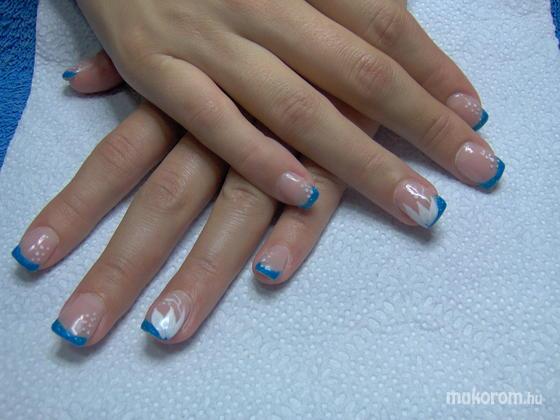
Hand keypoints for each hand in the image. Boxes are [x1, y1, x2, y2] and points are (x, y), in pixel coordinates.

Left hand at [13, 52, 380, 345]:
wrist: (341, 3)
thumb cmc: (258, 16)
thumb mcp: (188, 30)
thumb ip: (134, 62)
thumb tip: (79, 80)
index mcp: (184, 94)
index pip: (117, 160)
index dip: (75, 209)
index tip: (33, 258)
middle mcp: (221, 124)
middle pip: (163, 204)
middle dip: (121, 267)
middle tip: (80, 331)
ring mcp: (279, 140)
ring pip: (231, 212)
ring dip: (200, 272)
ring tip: (165, 329)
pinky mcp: (335, 145)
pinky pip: (317, 195)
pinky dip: (294, 233)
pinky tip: (269, 275)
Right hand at [71, 0, 503, 224]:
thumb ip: (331, 4)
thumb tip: (399, 48)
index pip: (386, 23)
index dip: (435, 71)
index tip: (474, 117)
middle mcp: (263, 3)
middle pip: (360, 72)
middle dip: (424, 126)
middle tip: (477, 171)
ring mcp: (209, 38)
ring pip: (298, 107)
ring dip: (361, 161)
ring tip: (414, 205)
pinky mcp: (156, 69)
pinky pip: (214, 122)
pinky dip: (259, 159)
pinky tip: (304, 195)